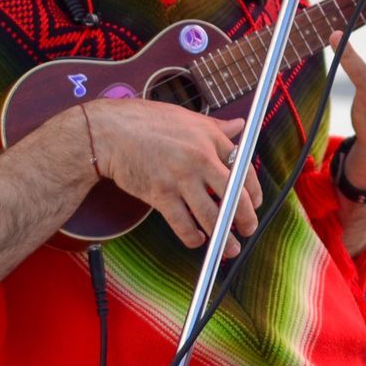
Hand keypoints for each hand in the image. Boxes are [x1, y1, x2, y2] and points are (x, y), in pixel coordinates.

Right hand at [84, 99, 261, 256]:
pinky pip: (182, 223)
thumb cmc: (148, 122)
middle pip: (234, 195)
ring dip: (224, 236)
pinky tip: (197, 239)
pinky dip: (192, 236)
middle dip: (245, 218)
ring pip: (211, 215)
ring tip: (229, 248)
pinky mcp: (160, 194)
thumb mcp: (188, 118)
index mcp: (210, 138)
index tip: (255, 202)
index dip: (253, 190)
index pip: (243, 167)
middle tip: (248, 229)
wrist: (110, 132)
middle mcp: (200, 158)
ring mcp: (180, 178)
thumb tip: (240, 125)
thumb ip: (217, 127)